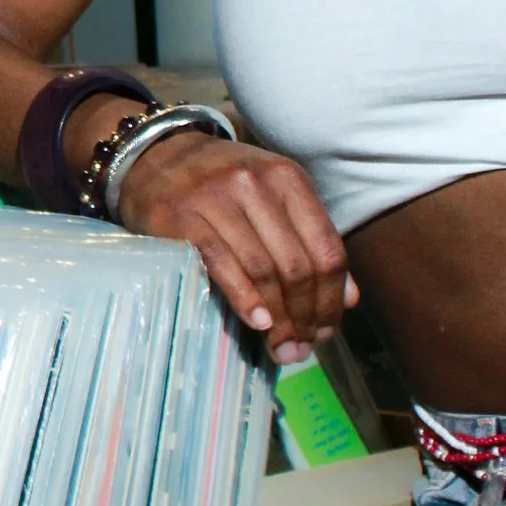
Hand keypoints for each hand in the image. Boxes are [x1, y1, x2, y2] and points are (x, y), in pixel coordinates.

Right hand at [110, 128, 355, 351]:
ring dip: (278, 319)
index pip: (327, 249)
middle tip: (301, 348)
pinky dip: (244, 299)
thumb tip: (349, 299)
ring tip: (281, 347)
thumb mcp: (272, 199)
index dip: (331, 299)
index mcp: (288, 179)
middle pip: (297, 265)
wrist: (156, 156)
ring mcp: (217, 197)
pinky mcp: (182, 217)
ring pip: (263, 270)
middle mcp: (257, 183)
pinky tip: (257, 323)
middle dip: (305, 316)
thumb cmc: (221, 186)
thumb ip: (310, 241)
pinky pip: (221, 264)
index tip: (325, 331)